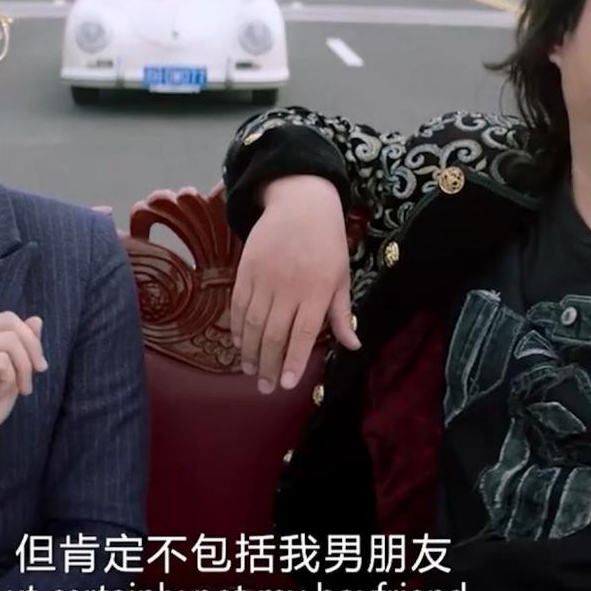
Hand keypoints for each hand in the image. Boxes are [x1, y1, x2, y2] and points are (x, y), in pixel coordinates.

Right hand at [0, 242, 46, 454]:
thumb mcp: (12, 374)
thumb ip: (21, 347)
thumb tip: (35, 318)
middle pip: (10, 319)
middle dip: (33, 345)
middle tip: (39, 372)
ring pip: (10, 339)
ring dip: (26, 366)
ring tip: (22, 387)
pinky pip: (2, 358)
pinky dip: (12, 376)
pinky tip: (3, 390)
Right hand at [231, 175, 359, 394]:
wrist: (300, 203)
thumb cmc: (327, 241)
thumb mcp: (341, 275)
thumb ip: (341, 314)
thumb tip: (353, 346)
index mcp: (317, 290)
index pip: (303, 334)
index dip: (293, 361)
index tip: (286, 384)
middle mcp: (289, 287)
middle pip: (273, 335)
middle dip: (267, 365)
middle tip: (265, 388)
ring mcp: (265, 278)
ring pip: (252, 324)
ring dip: (249, 352)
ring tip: (249, 372)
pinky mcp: (246, 270)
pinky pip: (238, 305)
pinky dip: (236, 328)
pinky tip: (238, 344)